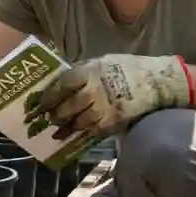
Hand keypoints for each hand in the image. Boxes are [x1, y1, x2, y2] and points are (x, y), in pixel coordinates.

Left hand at [26, 54, 191, 138]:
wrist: (155, 81)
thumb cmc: (125, 68)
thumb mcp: (100, 62)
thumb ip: (80, 72)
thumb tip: (59, 83)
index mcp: (88, 72)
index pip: (61, 86)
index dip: (48, 97)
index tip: (40, 104)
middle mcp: (93, 91)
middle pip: (67, 107)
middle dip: (55, 115)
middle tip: (48, 119)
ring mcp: (104, 108)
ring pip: (78, 122)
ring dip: (67, 128)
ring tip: (60, 130)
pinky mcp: (114, 122)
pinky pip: (93, 131)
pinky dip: (83, 134)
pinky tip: (77, 134)